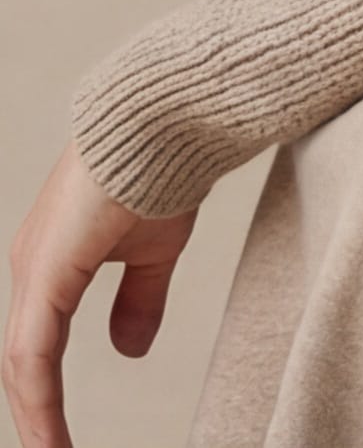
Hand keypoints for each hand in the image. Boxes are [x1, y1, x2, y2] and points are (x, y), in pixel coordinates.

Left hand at [5, 141, 195, 447]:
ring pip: (22, 363)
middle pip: (23, 361)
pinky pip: (31, 353)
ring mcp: (33, 269)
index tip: (59, 443)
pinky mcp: (44, 273)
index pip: (37, 347)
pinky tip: (49, 434)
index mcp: (53, 263)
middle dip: (35, 416)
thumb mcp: (155, 249)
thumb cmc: (163, 169)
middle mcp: (32, 267)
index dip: (44, 398)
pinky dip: (38, 400)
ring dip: (35, 417)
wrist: (168, 119)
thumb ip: (139, 300)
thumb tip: (128, 349)